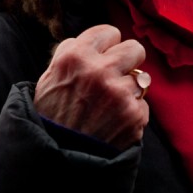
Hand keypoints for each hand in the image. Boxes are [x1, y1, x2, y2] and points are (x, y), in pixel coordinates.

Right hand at [34, 24, 149, 150]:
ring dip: (127, 91)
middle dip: (127, 61)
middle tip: (116, 74)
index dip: (107, 45)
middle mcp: (99, 71)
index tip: (104, 55)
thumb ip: (73, 53)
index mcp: (75, 56)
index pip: (108, 32)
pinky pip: (143, 105)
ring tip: (108, 107)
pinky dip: (131, 114)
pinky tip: (113, 124)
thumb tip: (97, 41)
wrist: (56, 160)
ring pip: (140, 79)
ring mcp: (119, 93)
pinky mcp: (134, 115)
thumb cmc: (51, 116)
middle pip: (134, 48)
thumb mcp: (50, 77)